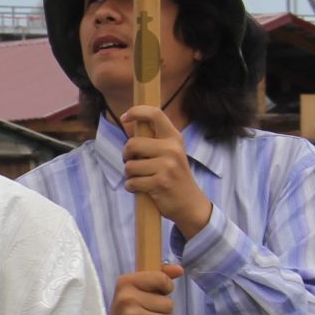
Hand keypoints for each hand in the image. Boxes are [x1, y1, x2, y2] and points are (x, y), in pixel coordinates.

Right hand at [109, 265, 182, 314]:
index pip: (162, 279)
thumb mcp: (138, 288)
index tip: (157, 293)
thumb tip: (179, 269)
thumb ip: (160, 276)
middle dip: (163, 311)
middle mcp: (126, 298)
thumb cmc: (129, 310)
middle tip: (147, 314)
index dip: (166, 288)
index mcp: (126, 282)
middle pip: (168, 303)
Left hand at [119, 107, 211, 236]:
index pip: (155, 114)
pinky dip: (132, 187)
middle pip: (131, 144)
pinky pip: (132, 183)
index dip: (136, 111)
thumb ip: (154, 140)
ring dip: (130, 175)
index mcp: (174, 138)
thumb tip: (129, 124)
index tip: (124, 117)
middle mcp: (172, 149)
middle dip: (126, 156)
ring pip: (129, 166)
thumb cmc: (173, 176)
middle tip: (133, 163)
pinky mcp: (160, 183)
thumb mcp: (171, 153)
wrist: (190, 203)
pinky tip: (143, 189)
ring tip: (142, 178)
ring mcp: (167, 166)